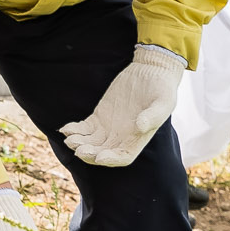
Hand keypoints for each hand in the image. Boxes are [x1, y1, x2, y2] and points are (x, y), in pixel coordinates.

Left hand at [60, 44, 186, 166]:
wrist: (151, 70)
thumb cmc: (163, 88)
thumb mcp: (164, 101)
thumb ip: (154, 115)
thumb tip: (141, 126)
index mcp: (138, 139)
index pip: (122, 157)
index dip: (111, 159)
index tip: (100, 156)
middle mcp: (122, 137)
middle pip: (102, 153)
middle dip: (89, 154)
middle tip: (79, 149)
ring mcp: (109, 127)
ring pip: (90, 142)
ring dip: (79, 143)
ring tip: (70, 139)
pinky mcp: (99, 116)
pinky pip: (84, 128)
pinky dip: (74, 130)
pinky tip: (65, 128)